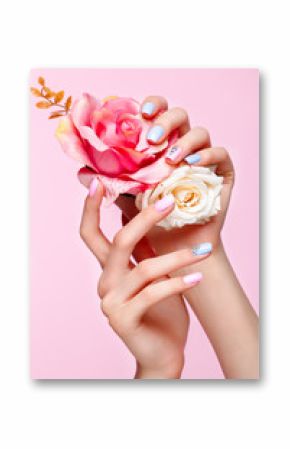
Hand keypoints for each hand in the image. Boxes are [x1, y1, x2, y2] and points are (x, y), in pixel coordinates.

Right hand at [80, 181, 210, 378]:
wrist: (163, 352)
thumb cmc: (161, 310)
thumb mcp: (153, 273)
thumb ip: (144, 247)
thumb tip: (142, 209)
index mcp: (108, 269)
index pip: (91, 234)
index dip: (90, 208)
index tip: (98, 182)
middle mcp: (105, 283)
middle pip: (118, 242)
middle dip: (144, 219)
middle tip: (170, 200)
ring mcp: (111, 303)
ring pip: (145, 268)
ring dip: (179, 257)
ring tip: (206, 249)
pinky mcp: (124, 319)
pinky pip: (154, 293)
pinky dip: (179, 282)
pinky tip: (198, 277)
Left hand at [117, 95, 234, 257]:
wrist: (173, 251)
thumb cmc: (151, 225)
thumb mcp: (127, 202)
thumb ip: (112, 184)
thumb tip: (82, 172)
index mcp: (160, 147)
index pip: (159, 115)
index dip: (153, 105)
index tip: (142, 112)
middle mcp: (182, 148)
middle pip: (180, 116)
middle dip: (167, 121)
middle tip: (153, 138)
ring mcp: (204, 159)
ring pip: (200, 132)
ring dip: (185, 141)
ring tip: (171, 160)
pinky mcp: (221, 174)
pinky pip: (221, 155)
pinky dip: (208, 155)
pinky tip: (192, 164)